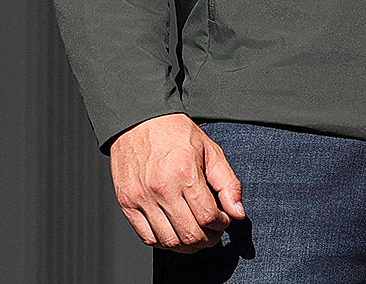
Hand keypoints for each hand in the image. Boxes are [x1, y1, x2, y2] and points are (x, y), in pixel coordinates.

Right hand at [110, 113, 244, 252]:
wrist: (139, 120)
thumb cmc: (175, 132)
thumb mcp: (209, 149)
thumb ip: (227, 182)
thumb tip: (238, 212)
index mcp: (185, 173)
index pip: (208, 217)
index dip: (221, 224)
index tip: (224, 218)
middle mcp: (161, 189)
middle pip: (189, 235)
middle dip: (208, 239)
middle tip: (213, 231)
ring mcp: (141, 198)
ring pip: (169, 242)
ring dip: (187, 246)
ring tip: (196, 234)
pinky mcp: (127, 204)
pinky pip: (147, 238)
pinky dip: (164, 243)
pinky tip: (175, 232)